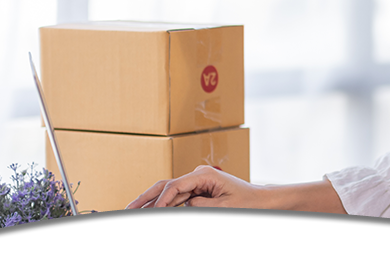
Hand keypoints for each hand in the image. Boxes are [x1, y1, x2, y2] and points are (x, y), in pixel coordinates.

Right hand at [125, 165, 268, 225]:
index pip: (175, 186)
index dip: (160, 200)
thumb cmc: (247, 202)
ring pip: (169, 192)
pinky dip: (164, 205)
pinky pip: (177, 197)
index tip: (149, 213)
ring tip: (136, 214)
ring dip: (153, 203)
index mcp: (204, 175)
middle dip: (147, 198)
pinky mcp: (198, 190)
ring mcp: (197, 182)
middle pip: (166, 185)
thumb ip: (201, 204)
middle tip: (129, 210)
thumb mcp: (224, 206)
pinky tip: (152, 212)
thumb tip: (183, 204)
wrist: (260, 201)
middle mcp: (198, 175)